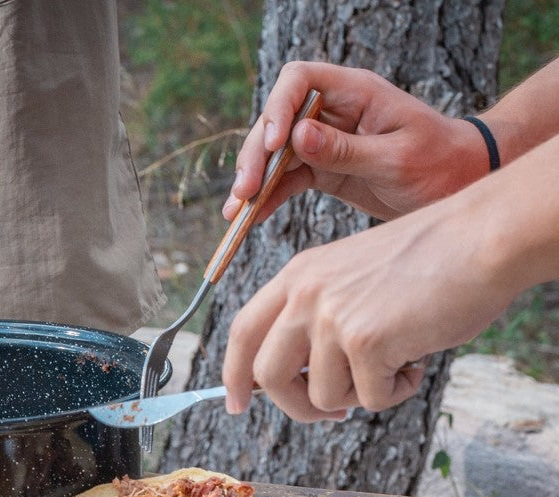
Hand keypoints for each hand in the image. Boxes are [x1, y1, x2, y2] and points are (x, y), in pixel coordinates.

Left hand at [221, 194, 517, 422]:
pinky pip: (369, 398)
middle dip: (297, 406)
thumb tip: (292, 382)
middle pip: (268, 376)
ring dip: (361, 394)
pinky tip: (416, 358)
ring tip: (395, 361)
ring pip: (322, 395)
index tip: (236, 404)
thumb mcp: (352, 278)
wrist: (483, 238)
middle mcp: (305, 295)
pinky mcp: (365, 341)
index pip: (243, 332)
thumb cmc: (430, 261)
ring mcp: (332, 317)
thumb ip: (316, 320)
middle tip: (332, 412)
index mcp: (298, 275)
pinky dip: (396, 390)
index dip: (234, 374)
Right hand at [222, 61, 488, 223]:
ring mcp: (325, 142)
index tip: (274, 145)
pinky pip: (286, 181)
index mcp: (356, 93)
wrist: (458, 183)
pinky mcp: (323, 170)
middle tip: (244, 191)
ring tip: (235, 213)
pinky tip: (250, 219)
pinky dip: (267, 200)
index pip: (300, 80)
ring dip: (253, 182)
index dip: (278, 108)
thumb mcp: (395, 158)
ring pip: (274, 155)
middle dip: (256, 156)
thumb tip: (296, 138)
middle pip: (277, 122)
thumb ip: (346, 149)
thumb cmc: (438, 162)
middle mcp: (333, 112)